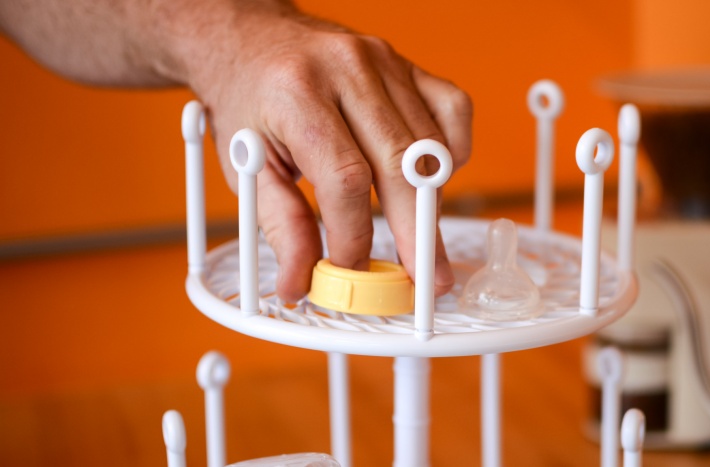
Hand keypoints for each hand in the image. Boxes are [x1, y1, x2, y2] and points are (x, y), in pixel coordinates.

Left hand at [184, 3, 472, 301]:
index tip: (353, 270)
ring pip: (431, 144)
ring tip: (421, 240)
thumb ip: (279, 226)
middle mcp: (347, 69)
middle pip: (400, 162)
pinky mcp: (407, 64)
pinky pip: (453, 109)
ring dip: (430, 202)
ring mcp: (384, 62)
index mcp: (296, 93)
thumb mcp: (246, 165)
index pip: (345, 177)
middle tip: (427, 279)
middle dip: (416, 232)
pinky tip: (433, 180)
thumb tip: (302, 283)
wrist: (252, 41)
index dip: (355, 235)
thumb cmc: (247, 100)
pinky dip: (453, 151)